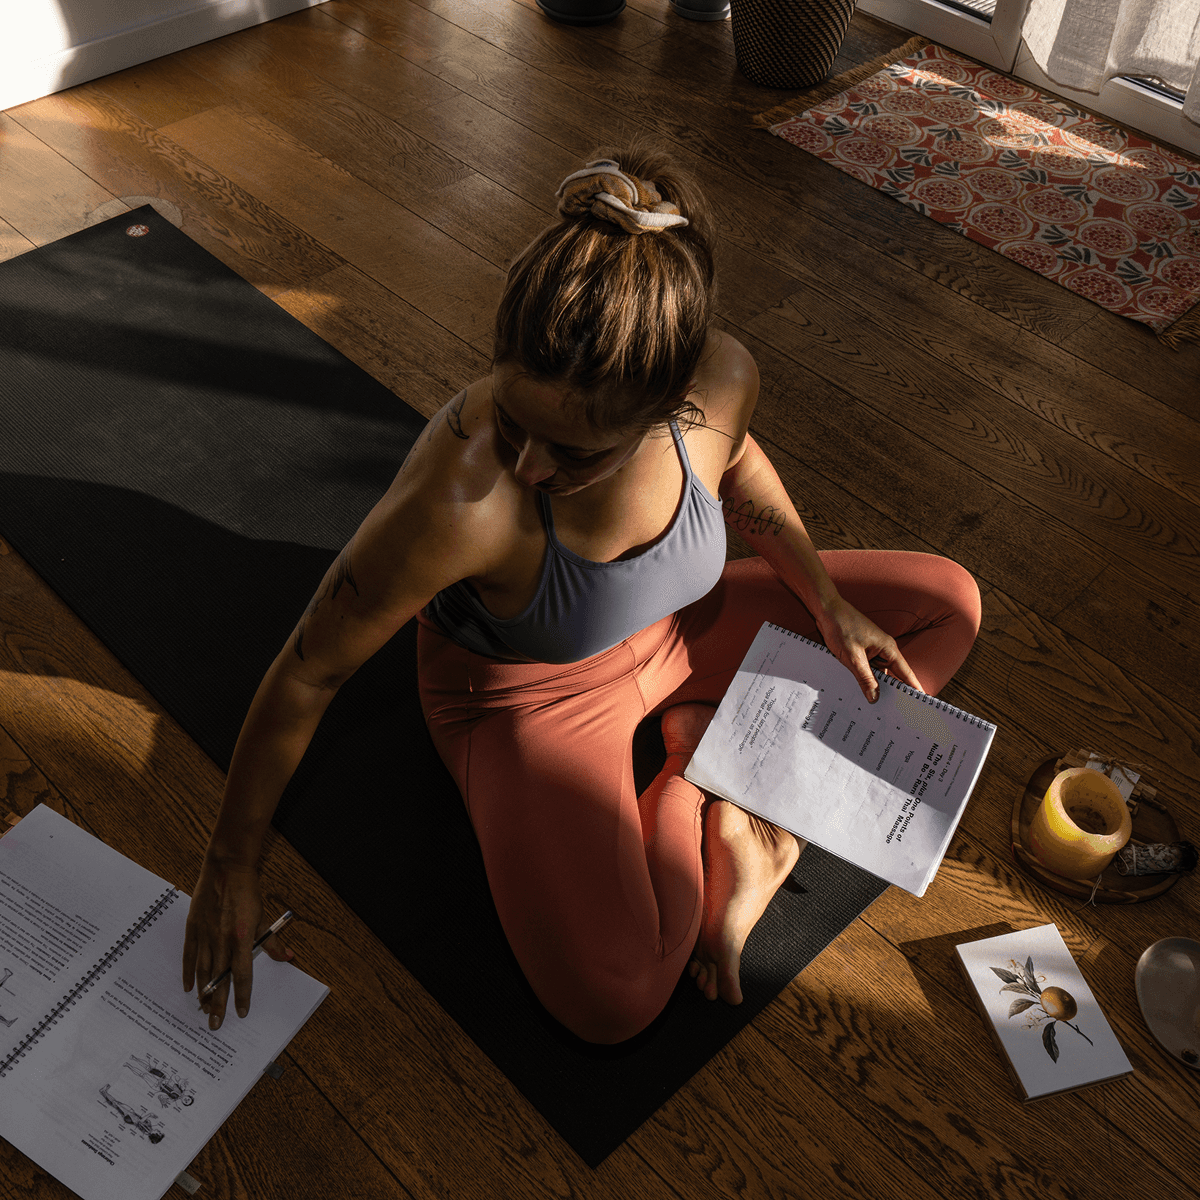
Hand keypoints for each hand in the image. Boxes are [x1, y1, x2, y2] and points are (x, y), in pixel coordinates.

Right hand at [182, 855, 291, 1029]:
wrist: (226, 870)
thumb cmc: (248, 892)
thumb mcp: (263, 917)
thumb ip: (272, 942)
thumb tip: (288, 958)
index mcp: (242, 937)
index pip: (243, 974)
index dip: (243, 995)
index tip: (241, 1012)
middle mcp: (222, 940)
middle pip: (219, 979)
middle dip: (218, 1004)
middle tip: (215, 1025)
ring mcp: (205, 934)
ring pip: (202, 971)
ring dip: (203, 992)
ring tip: (203, 1010)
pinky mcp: (193, 928)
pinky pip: (189, 955)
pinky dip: (188, 972)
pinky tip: (188, 987)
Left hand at [815, 594, 921, 701]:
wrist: (826, 610)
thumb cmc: (841, 627)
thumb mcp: (853, 657)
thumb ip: (864, 678)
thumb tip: (874, 697)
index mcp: (888, 649)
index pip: (905, 673)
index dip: (914, 688)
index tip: (921, 703)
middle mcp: (884, 650)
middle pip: (892, 676)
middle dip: (891, 692)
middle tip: (892, 713)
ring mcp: (872, 651)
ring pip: (877, 674)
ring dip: (873, 685)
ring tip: (872, 705)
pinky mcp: (862, 651)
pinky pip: (867, 669)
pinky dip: (864, 678)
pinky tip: (858, 689)